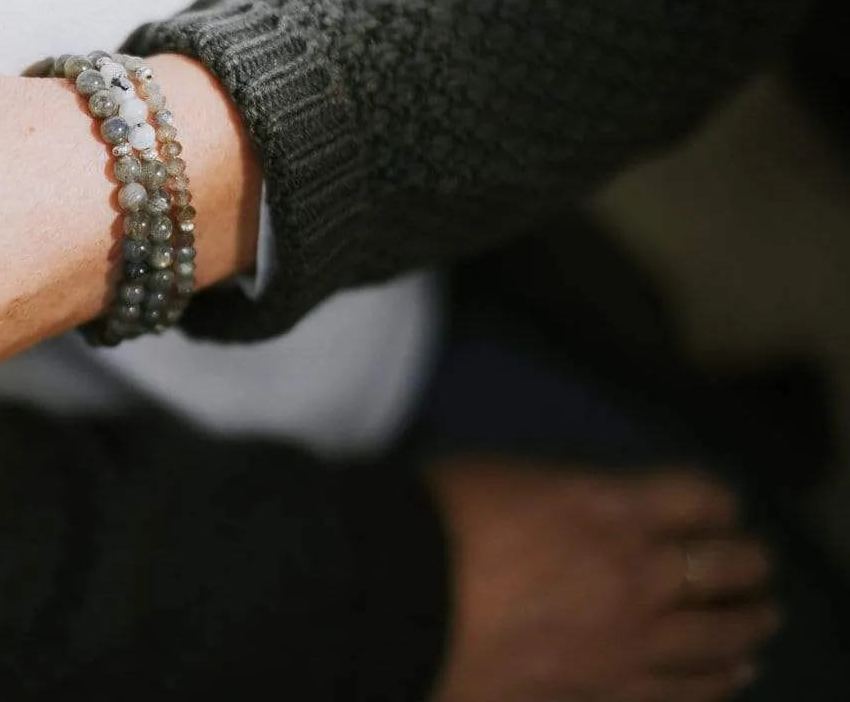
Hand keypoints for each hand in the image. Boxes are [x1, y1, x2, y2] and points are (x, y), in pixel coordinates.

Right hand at [428, 461, 777, 701]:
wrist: (398, 603)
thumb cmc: (436, 526)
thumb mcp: (509, 478)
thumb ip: (567, 495)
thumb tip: (588, 510)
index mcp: (609, 507)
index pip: (700, 498)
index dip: (716, 502)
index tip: (719, 509)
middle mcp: (636, 572)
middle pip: (725, 565)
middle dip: (746, 562)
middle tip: (754, 564)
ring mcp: (627, 640)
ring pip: (720, 634)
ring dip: (748, 623)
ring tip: (760, 621)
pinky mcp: (606, 692)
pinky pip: (685, 692)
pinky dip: (717, 682)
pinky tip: (731, 676)